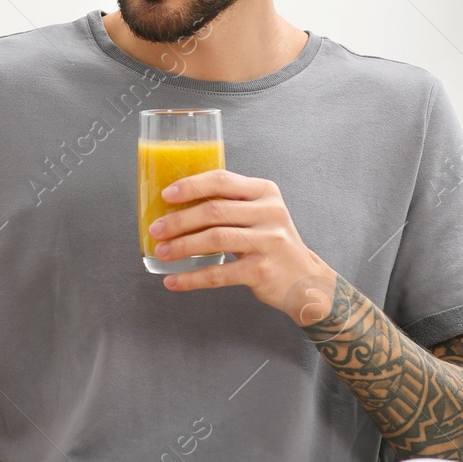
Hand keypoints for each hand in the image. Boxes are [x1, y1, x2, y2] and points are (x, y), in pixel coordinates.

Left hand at [146, 169, 337, 324]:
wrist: (305, 280)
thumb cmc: (272, 243)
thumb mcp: (261, 213)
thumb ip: (231, 204)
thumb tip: (178, 204)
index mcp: (265, 192)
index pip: (222, 180)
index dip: (191, 186)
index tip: (167, 195)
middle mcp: (269, 213)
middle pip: (214, 210)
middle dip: (179, 220)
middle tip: (157, 229)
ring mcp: (268, 242)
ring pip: (215, 239)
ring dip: (182, 246)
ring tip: (162, 252)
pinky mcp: (262, 270)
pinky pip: (219, 274)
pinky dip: (192, 278)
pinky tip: (174, 281)